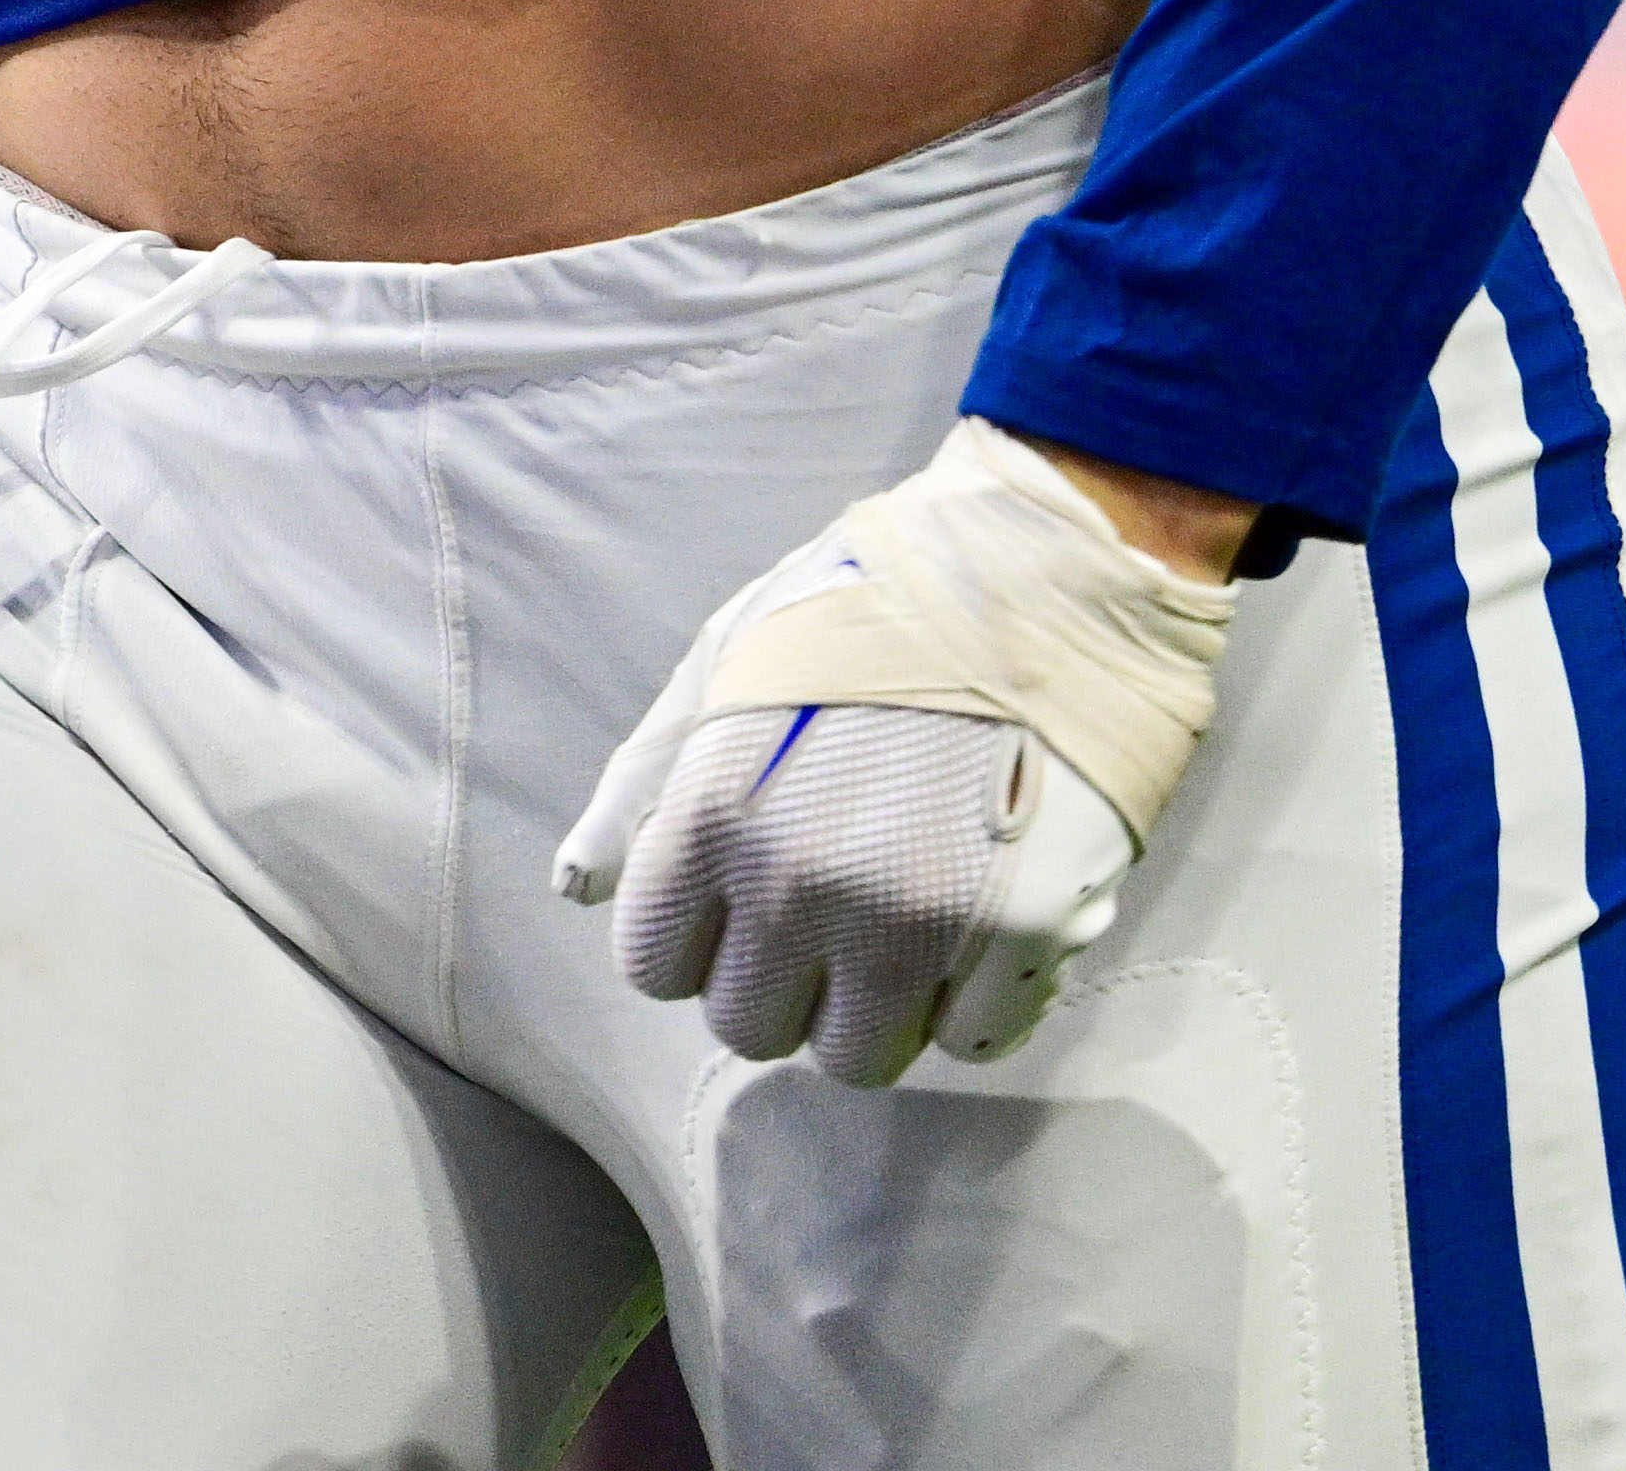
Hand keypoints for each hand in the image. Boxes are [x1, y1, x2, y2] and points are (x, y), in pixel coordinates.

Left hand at [551, 423, 1237, 1086]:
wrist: (1047, 566)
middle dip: (779, 977)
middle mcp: (806, 884)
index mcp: (718, 814)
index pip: (655, 965)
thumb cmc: (871, 607)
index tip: (739, 891)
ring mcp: (919, 919)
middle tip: (830, 900)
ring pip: (856, 1059)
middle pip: (750, 1026)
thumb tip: (577, 888)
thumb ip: (643, 784)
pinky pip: (975, 1044)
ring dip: (872, 1006)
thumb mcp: (727, 661)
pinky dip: (974, 1001)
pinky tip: (979, 915)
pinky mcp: (1026, 934)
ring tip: (903, 914)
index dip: (694, 931)